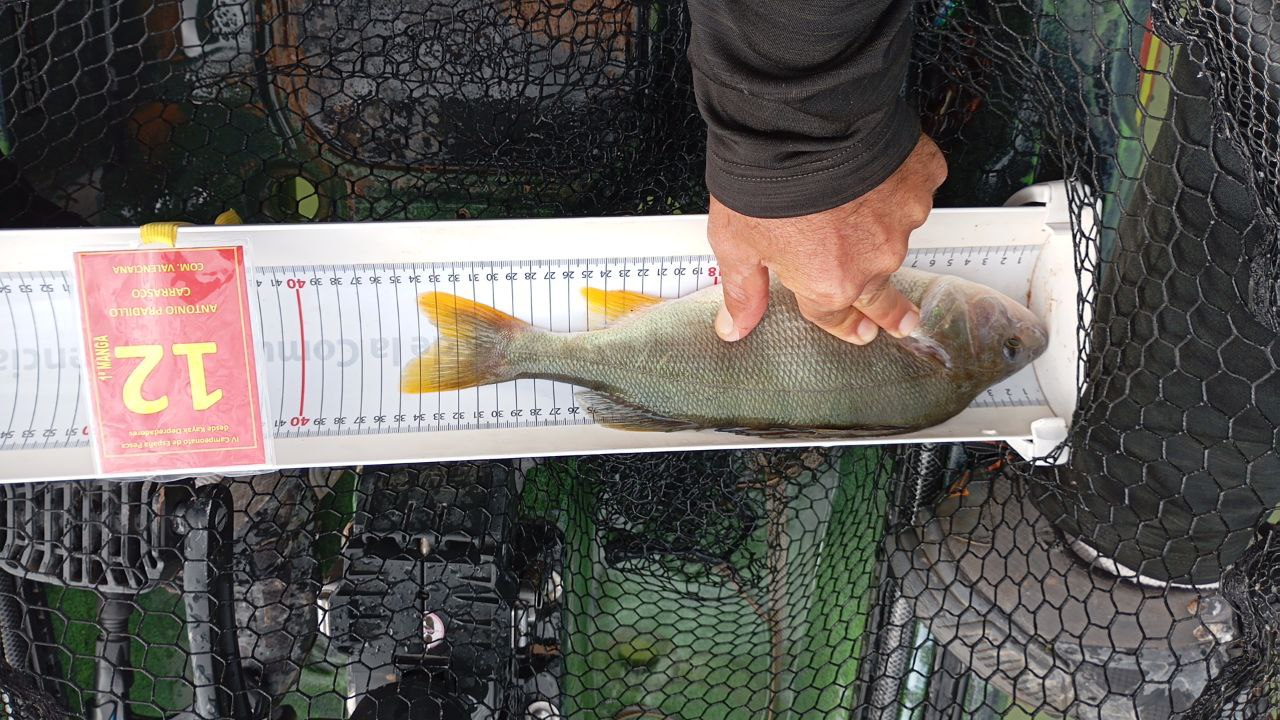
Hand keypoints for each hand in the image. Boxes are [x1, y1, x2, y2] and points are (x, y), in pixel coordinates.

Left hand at [708, 133, 947, 344]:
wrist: (803, 122)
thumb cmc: (766, 180)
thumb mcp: (736, 243)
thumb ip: (743, 289)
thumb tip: (734, 327)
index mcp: (829, 284)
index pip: (836, 315)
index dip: (843, 324)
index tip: (860, 331)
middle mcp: (874, 260)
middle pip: (880, 293)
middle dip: (893, 312)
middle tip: (905, 321)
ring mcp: (903, 220)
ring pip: (893, 233)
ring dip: (878, 225)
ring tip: (854, 202)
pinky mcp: (922, 180)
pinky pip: (912, 188)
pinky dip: (895, 182)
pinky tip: (875, 170)